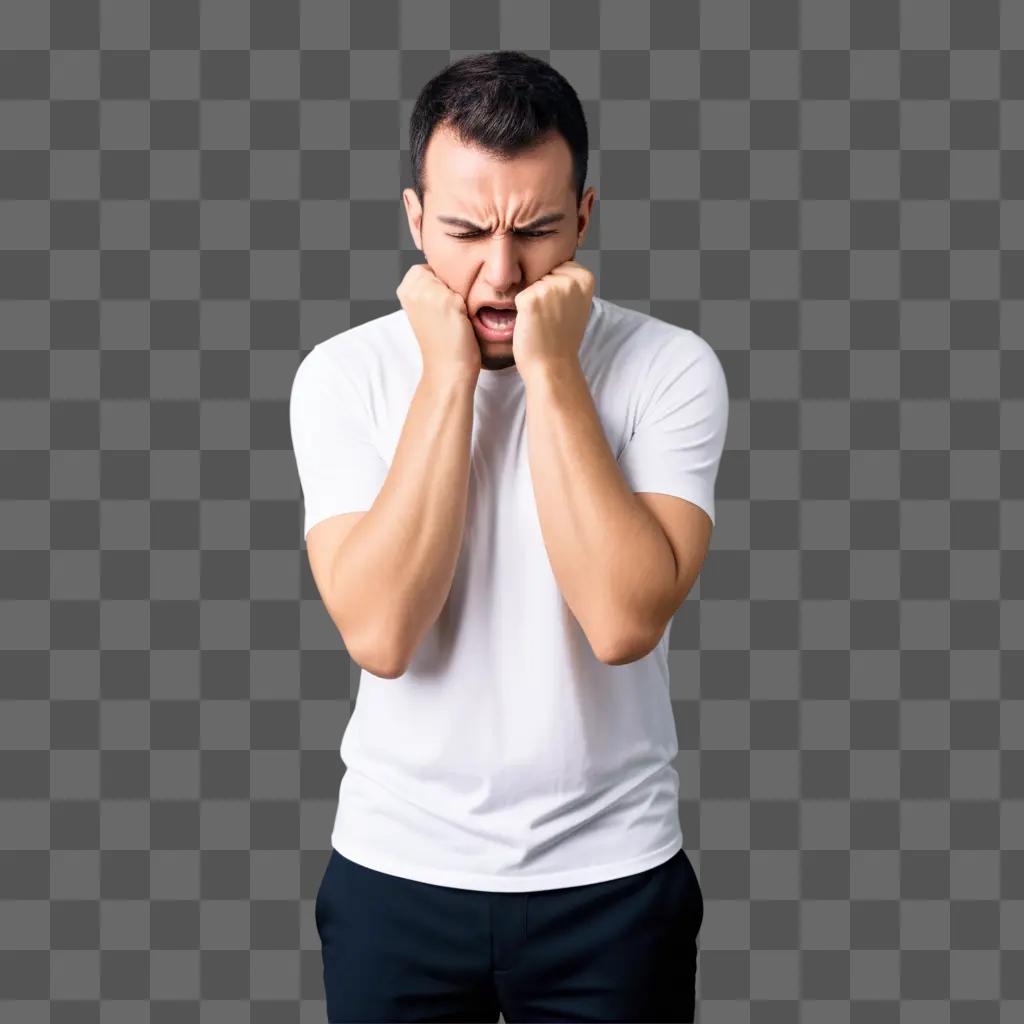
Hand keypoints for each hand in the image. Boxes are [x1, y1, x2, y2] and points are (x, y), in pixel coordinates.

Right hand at [396, 263, 480, 383]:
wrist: (447, 368)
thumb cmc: (441, 341)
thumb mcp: (425, 309)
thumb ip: (427, 288)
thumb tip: (445, 270)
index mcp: (404, 290)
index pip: (428, 268)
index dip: (439, 286)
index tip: (439, 309)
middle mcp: (413, 288)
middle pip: (443, 270)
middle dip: (449, 288)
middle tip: (448, 315)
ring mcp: (429, 293)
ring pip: (455, 279)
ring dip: (459, 296)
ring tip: (454, 319)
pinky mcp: (449, 301)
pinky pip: (467, 292)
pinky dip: (469, 306)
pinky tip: (461, 323)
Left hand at [511, 260, 594, 377]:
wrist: (553, 367)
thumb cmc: (560, 339)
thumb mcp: (575, 304)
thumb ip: (567, 284)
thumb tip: (546, 262)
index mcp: (585, 278)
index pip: (557, 267)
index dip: (554, 289)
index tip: (561, 310)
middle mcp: (569, 280)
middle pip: (542, 274)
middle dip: (541, 293)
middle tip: (551, 319)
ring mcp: (550, 288)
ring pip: (529, 284)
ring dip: (531, 301)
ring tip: (542, 322)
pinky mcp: (530, 298)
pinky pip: (517, 296)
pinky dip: (520, 311)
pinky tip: (532, 325)